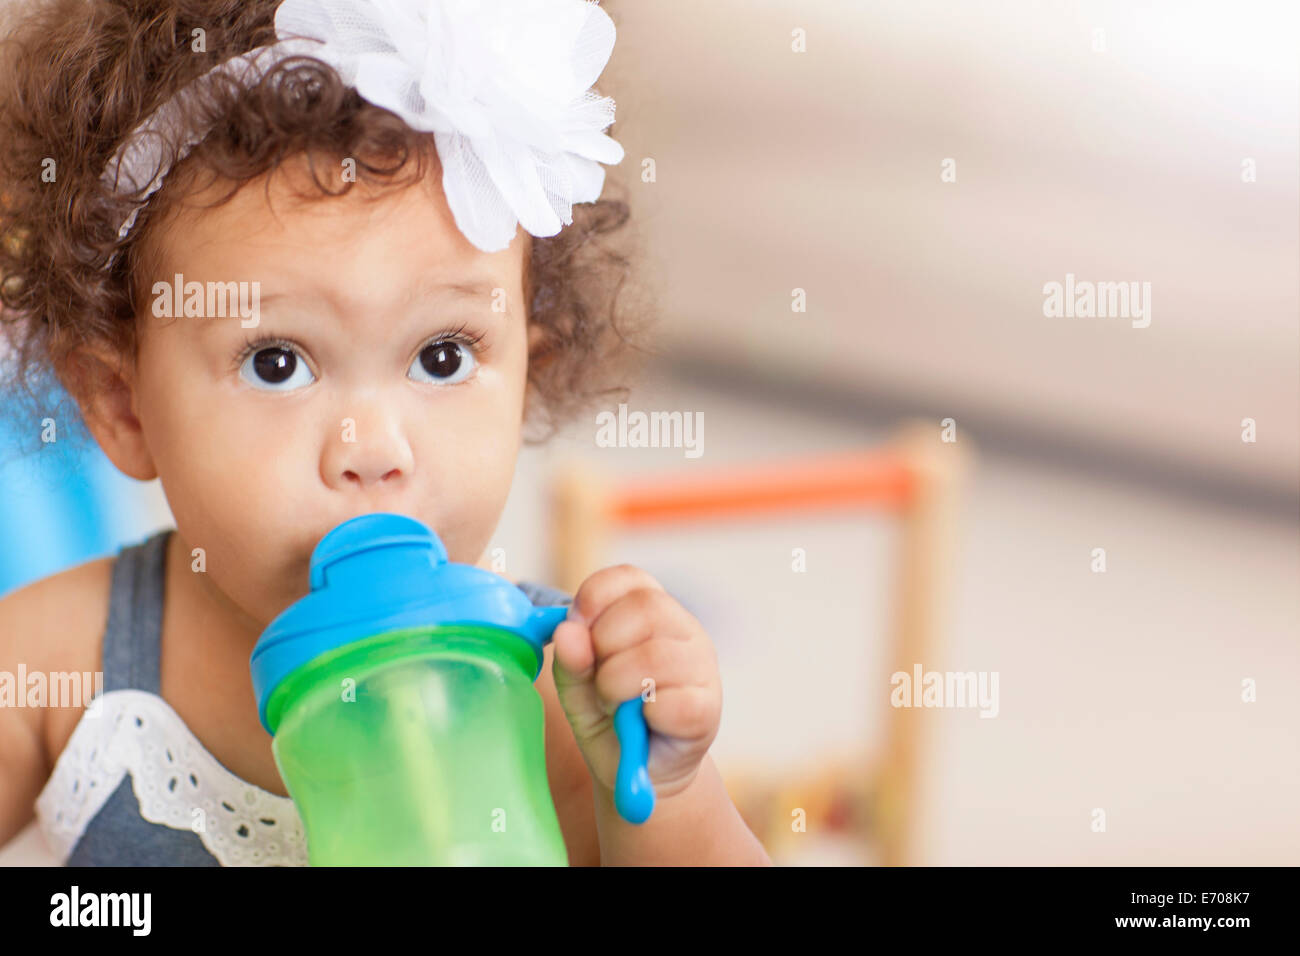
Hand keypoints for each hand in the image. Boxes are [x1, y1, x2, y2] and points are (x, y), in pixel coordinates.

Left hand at [551, 565, 721, 801]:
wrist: (639, 774)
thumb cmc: (610, 719)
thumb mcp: (577, 688)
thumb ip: (570, 661)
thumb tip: (567, 632)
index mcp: (652, 611)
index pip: (628, 577)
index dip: (594, 597)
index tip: (576, 628)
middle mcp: (683, 630)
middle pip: (645, 608)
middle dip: (604, 645)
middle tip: (598, 679)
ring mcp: (702, 667)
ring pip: (655, 656)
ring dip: (617, 686)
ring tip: (615, 705)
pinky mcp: (708, 708)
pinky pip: (670, 701)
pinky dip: (643, 715)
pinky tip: (643, 723)